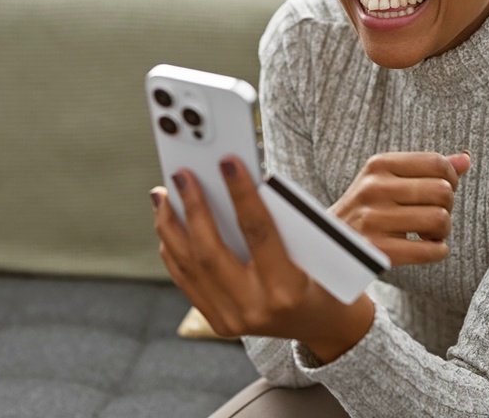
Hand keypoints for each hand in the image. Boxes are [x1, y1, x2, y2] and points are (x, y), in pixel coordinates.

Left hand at [151, 156, 374, 361]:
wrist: (324, 325)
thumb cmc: (326, 279)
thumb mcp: (319, 249)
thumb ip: (283, 220)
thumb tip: (240, 180)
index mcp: (287, 289)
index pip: (257, 232)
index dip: (241, 193)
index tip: (227, 161)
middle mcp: (256, 308)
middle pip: (210, 251)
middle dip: (192, 207)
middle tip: (181, 175)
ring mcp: (233, 319)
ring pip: (189, 266)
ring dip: (171, 225)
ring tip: (162, 195)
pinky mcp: (219, 322)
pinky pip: (186, 280)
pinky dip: (173, 248)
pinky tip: (168, 223)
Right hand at [330, 151, 470, 265]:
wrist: (329, 246)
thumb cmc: (367, 211)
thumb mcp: (388, 181)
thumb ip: (427, 169)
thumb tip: (466, 159)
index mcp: (378, 165)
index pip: (437, 163)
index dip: (451, 180)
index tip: (440, 194)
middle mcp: (374, 188)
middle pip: (443, 191)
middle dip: (447, 208)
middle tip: (431, 217)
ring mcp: (373, 220)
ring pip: (440, 219)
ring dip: (442, 232)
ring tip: (426, 234)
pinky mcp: (378, 251)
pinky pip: (431, 250)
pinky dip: (438, 252)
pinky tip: (425, 249)